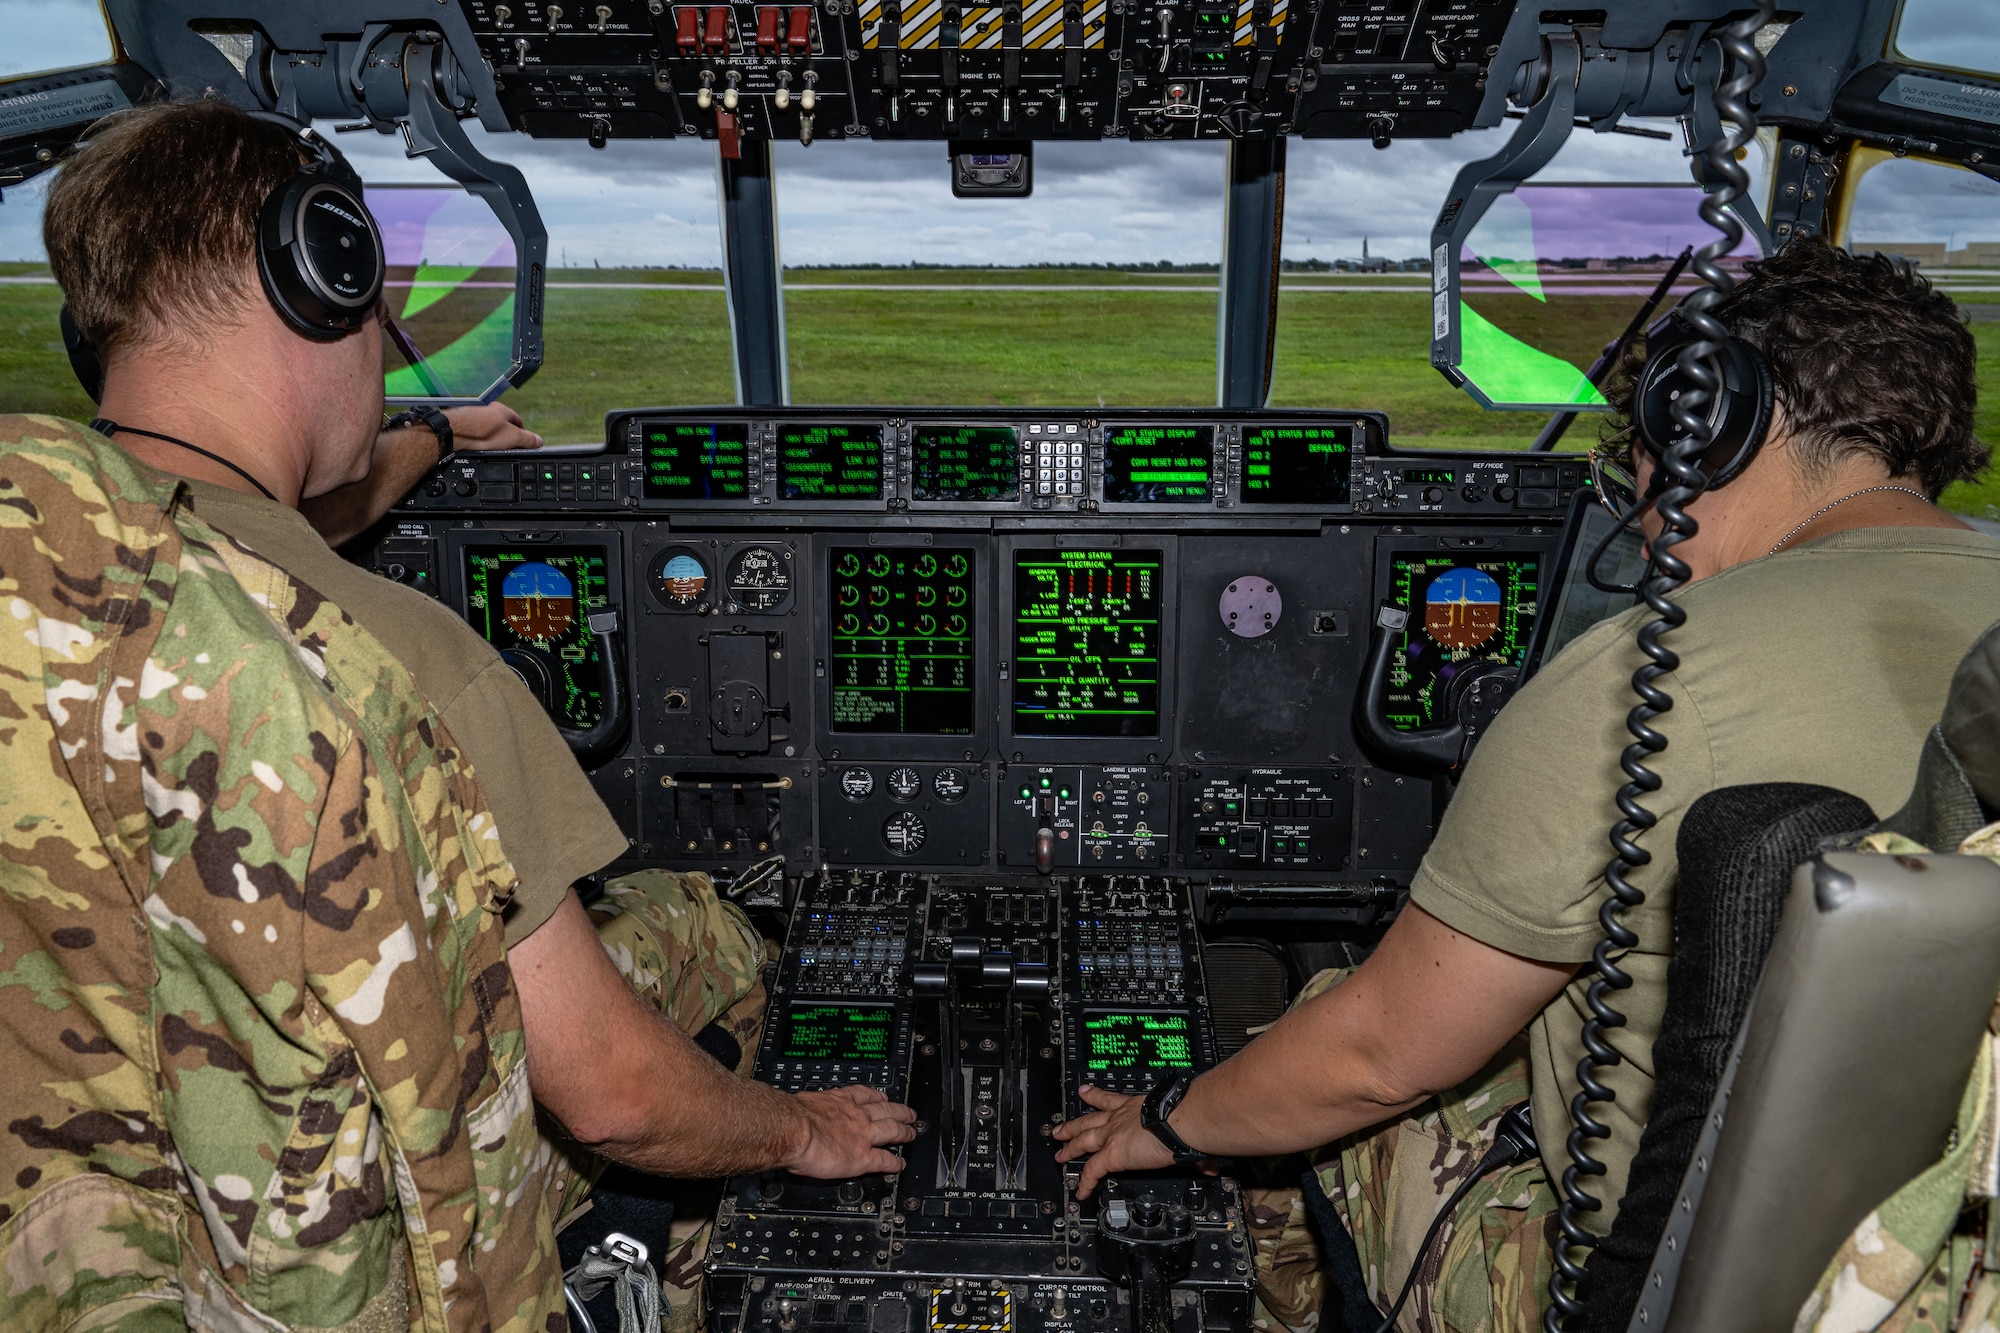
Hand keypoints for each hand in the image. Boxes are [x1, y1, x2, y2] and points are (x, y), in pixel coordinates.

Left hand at [441, 403, 541, 452]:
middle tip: (509, 448)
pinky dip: (480, 441)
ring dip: (493, 439)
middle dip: (507, 437)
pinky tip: (480, 448)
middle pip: (503, 425)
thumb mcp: (512, 438)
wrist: (454, 434)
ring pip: (489, 429)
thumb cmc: (481, 432)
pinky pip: (477, 434)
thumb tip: (539, 440)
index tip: (524, 442)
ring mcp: (475, 417)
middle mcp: (488, 410)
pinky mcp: (465, 425)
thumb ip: (527, 439)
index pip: (518, 421)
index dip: (523, 433)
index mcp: (502, 410)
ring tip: (493, 450)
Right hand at [785, 1085, 917, 1178]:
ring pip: (891, 1130)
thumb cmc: (792, 1118)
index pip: (865, 1095)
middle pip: (886, 1111)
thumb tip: (799, 1113)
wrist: (794, 1131)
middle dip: (899, 1112)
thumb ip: (809, 1109)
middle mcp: (856, 1115)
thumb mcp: (803, 1105)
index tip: (883, 1098)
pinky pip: (883, 1160)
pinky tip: (899, 1165)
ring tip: (911, 1134)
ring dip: (904, 1132)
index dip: (878, 1097)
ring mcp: (862, 1136)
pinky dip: (894, 1163)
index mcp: (839, 1101)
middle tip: (909, 1114)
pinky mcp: (862, 1157)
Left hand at [1052, 1085, 1175, 1197]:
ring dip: (1070, 1149)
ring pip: (1083, 1141)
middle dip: (1072, 1126)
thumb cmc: (1183, 1116)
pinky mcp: (1111, 1155)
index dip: (1094, 1096)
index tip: (1084, 1092)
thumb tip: (1209, 1163)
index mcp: (1134, 1106)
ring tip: (1059, 1155)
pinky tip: (1081, 1191)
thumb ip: (1187, 1140)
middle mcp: (1119, 1118)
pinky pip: (1092, 1171)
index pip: (1109, 1100)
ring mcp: (1112, 1136)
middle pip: (1087, 1122)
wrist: (1178, 1120)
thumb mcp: (1177, 1118)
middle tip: (1060, 1128)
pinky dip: (1085, 1182)